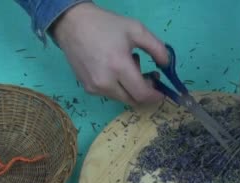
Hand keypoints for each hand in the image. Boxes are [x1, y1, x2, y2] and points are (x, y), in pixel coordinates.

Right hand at [51, 3, 167, 106]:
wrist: (72, 24)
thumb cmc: (106, 25)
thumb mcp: (136, 30)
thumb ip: (157, 48)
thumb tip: (167, 65)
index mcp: (119, 67)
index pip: (142, 94)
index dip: (155, 96)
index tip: (162, 91)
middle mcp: (105, 83)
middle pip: (133, 100)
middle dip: (144, 91)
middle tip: (148, 75)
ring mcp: (94, 88)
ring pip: (122, 98)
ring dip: (130, 88)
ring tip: (127, 66)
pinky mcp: (87, 89)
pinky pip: (109, 94)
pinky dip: (118, 87)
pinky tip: (114, 69)